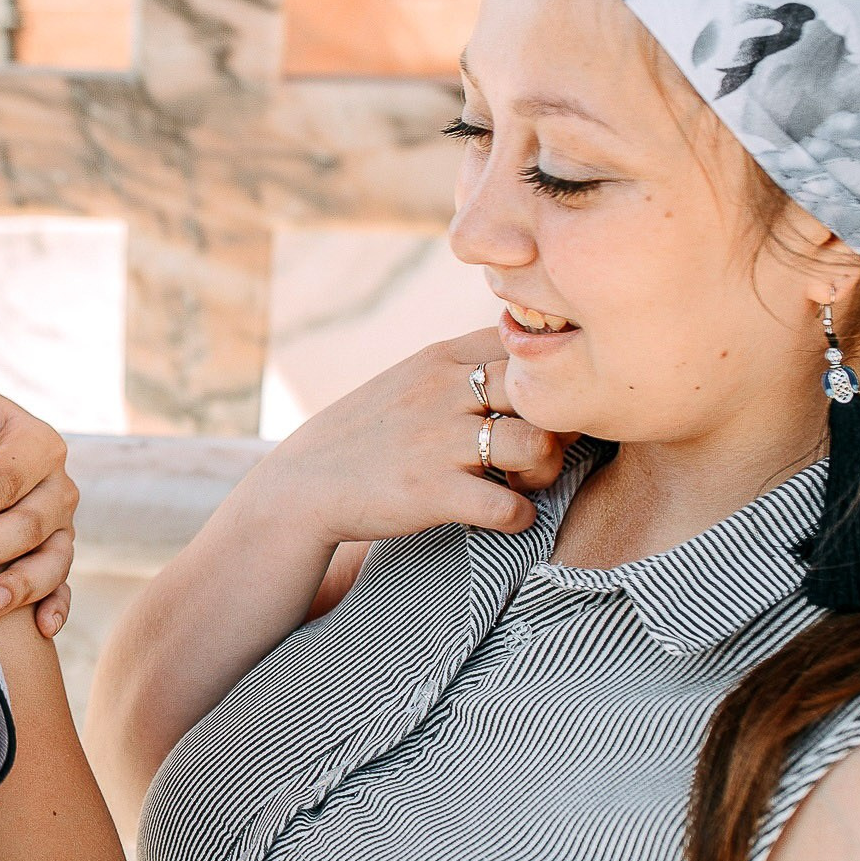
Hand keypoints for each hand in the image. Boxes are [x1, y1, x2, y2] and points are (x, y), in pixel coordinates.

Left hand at [0, 361, 80, 634]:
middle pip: (26, 524)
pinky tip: (39, 629)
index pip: (2, 479)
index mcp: (36, 440)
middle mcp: (57, 484)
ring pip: (53, 560)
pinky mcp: (56, 556)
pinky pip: (65, 586)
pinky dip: (57, 608)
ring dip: (21, 585)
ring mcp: (61, 525)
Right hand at [253, 329, 569, 552]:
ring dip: (544, 470)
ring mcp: (437, 442)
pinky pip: (508, 507)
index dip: (546, 375)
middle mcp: (442, 393)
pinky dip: (519, 517)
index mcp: (439, 359)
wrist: (301, 487)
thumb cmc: (364, 436)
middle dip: (558, 424)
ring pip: (536, 445)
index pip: (524, 343)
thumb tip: (528, 364)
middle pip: (541, 392)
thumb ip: (461, 367)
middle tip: (542, 449)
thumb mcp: (407, 381)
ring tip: (524, 483)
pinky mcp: (431, 493)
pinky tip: (505, 516)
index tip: (540, 405)